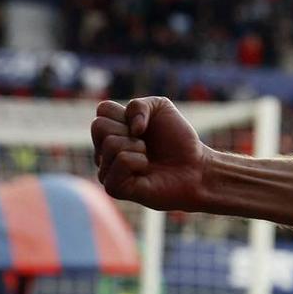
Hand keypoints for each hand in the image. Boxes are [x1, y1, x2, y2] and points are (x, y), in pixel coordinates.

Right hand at [92, 97, 210, 210]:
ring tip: (148, 156)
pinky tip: (145, 168)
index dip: (126, 112)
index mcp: (111, 132)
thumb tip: (131, 128)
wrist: (194, 166)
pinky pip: (121, 161)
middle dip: (128, 129)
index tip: (143, 125)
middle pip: (99, 126)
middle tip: (145, 142)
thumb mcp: (160, 107)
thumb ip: (138, 105)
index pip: (102, 111)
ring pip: (110, 144)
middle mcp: (103, 152)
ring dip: (138, 146)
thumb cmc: (176, 138)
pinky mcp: (114, 188)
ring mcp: (106, 171)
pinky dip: (138, 160)